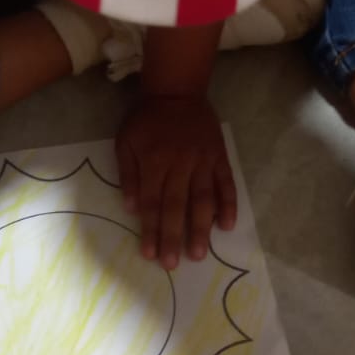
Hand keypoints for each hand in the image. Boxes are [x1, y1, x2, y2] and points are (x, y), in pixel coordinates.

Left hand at [116, 94, 235, 268]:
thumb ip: (128, 175)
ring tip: (200, 253)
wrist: (177, 90)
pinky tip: (228, 226)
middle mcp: (180, 165)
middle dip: (174, 237)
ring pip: (203, 200)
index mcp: (154, 162)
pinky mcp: (220, 157)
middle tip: (173, 264)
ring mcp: (203, 161)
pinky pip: (226, 183)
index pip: (152, 203)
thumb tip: (131, 208)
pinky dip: (228, 204)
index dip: (151, 230)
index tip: (150, 254)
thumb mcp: (125, 142)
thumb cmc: (146, 119)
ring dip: (201, 228)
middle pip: (177, 206)